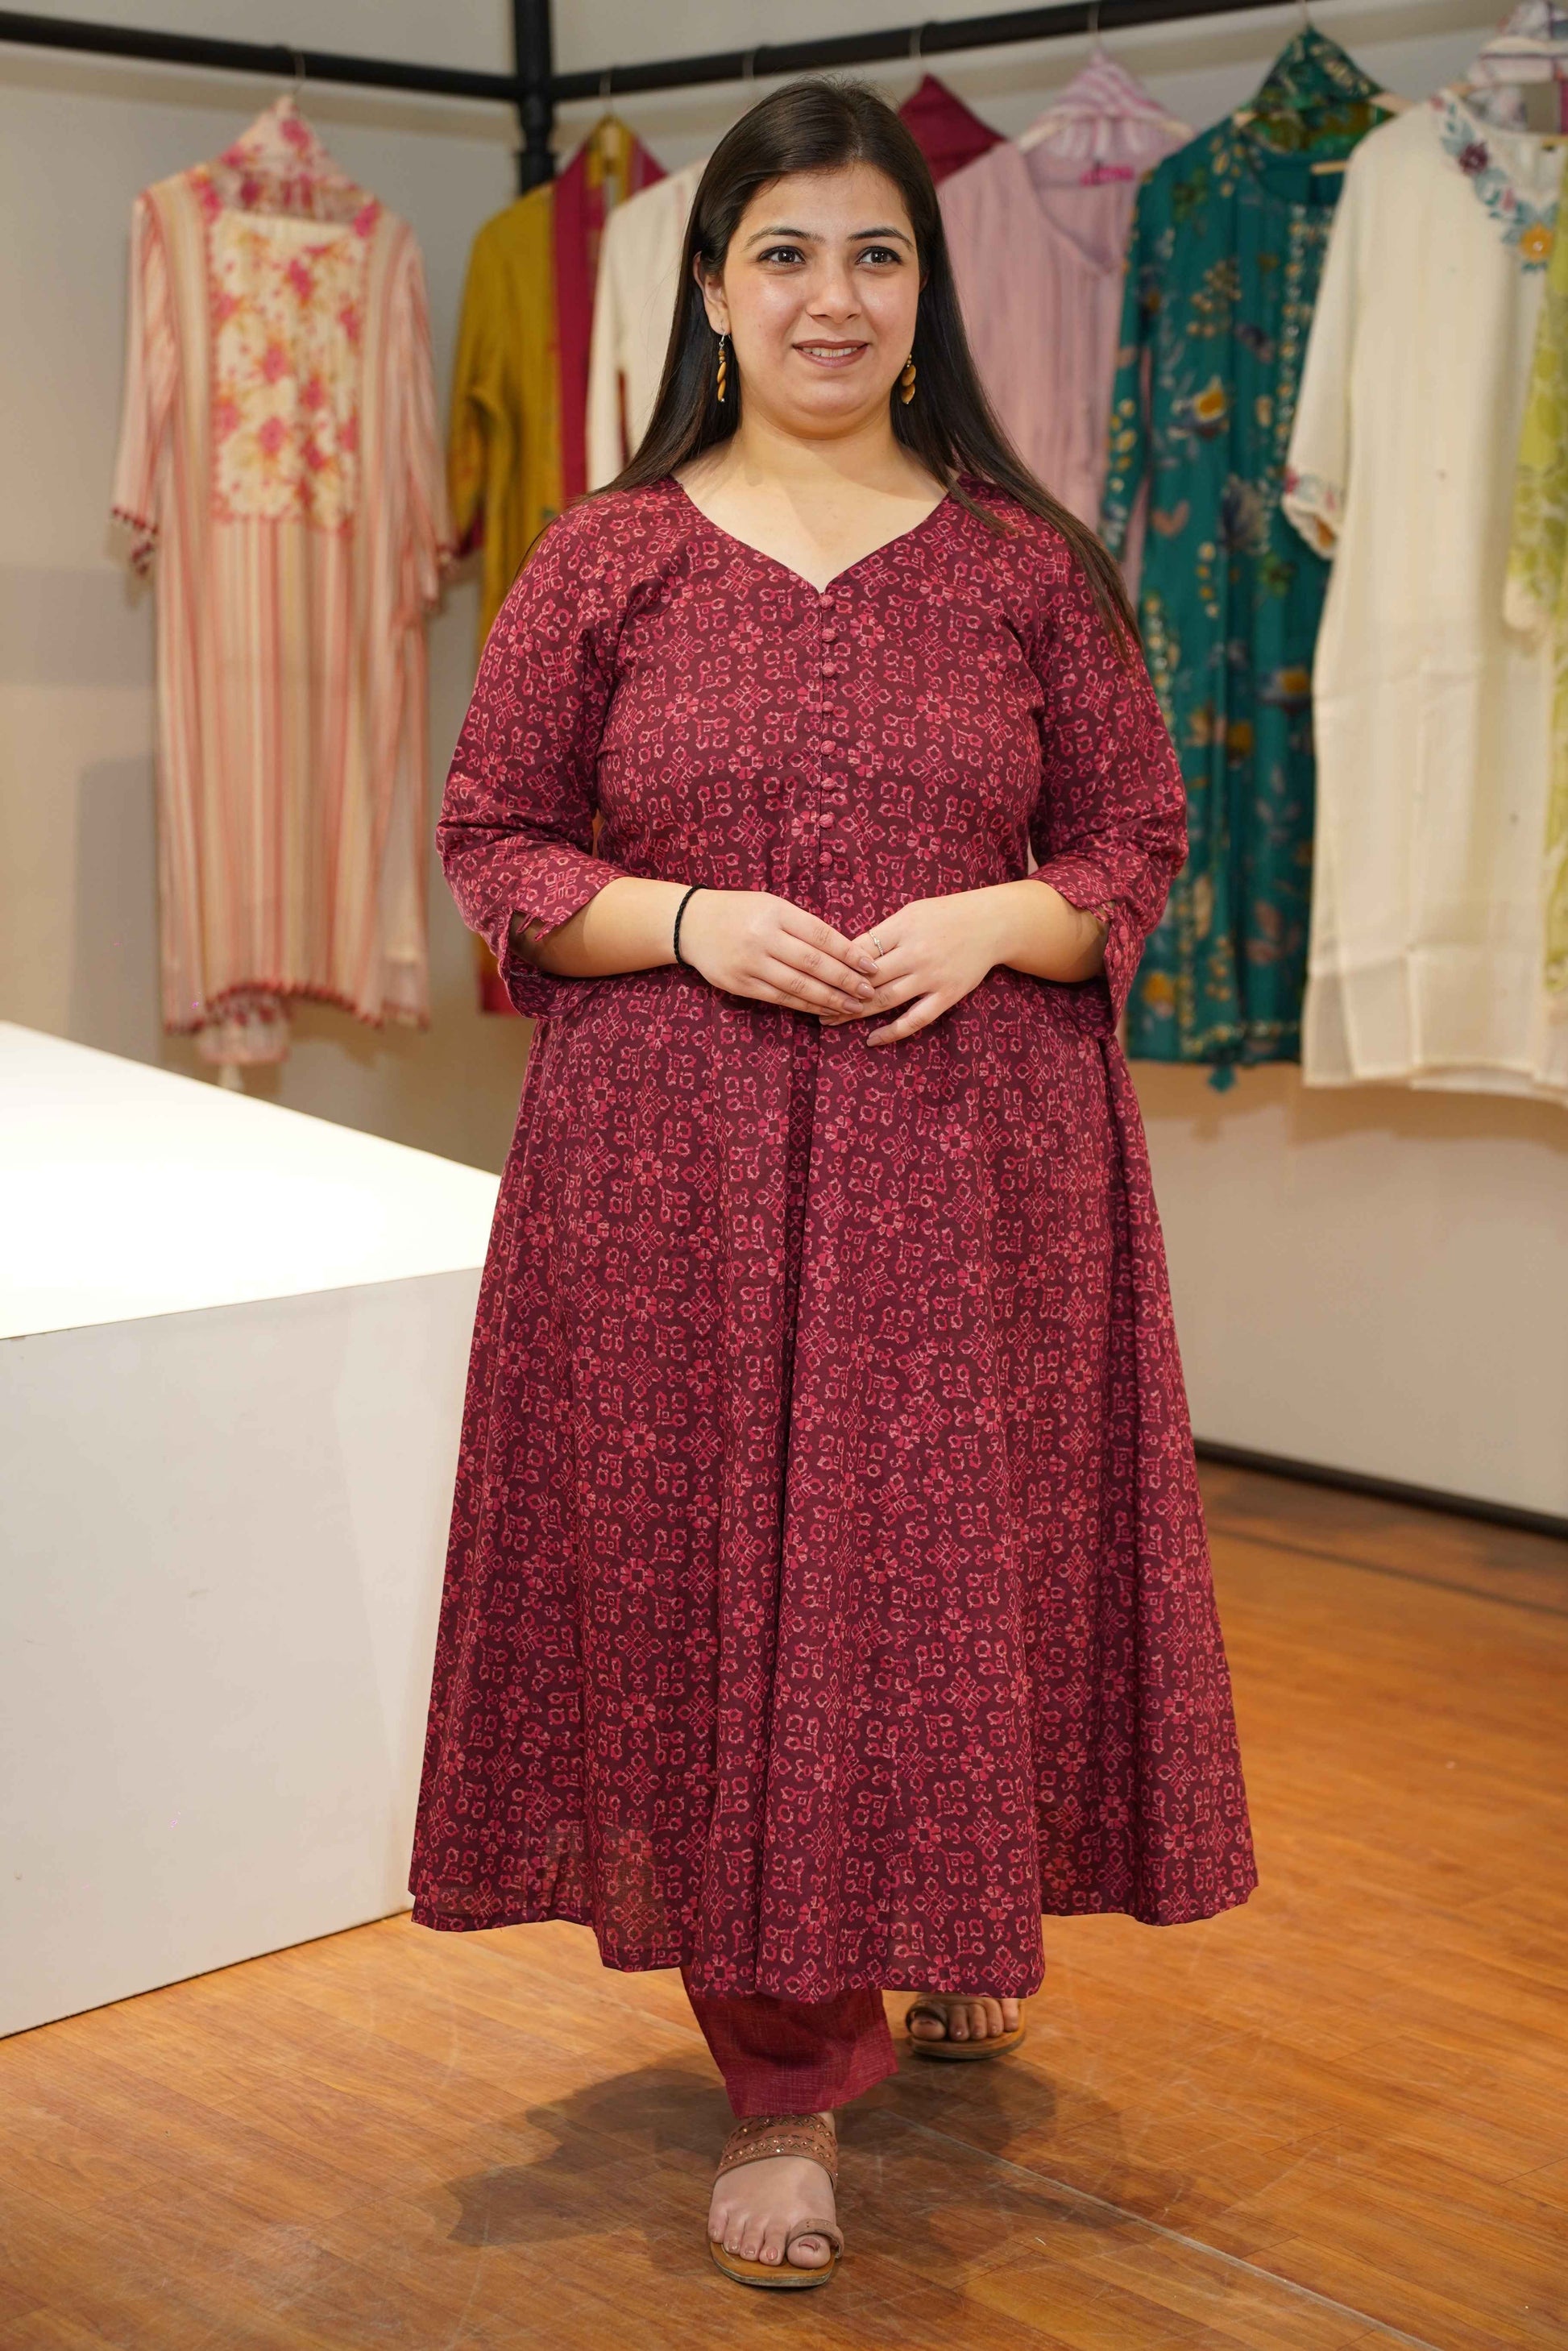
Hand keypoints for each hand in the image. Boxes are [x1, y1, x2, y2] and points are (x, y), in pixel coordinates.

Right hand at [678, 889, 880, 1017]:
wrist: (691, 923)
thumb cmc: (740, 911)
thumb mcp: (771, 905)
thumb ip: (802, 925)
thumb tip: (843, 950)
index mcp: (776, 913)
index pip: (821, 935)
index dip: (849, 953)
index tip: (870, 966)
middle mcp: (763, 938)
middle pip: (813, 964)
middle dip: (845, 980)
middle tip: (869, 992)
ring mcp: (750, 963)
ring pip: (798, 986)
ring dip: (830, 999)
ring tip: (853, 1006)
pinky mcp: (740, 984)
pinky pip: (780, 998)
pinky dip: (805, 1005)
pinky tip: (824, 1009)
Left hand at [819, 890, 1001, 1042]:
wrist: (992, 923)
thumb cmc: (945, 916)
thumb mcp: (911, 913)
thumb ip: (883, 933)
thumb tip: (848, 953)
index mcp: (902, 928)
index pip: (859, 950)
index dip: (835, 965)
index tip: (815, 976)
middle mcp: (915, 953)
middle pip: (866, 978)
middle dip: (836, 992)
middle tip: (812, 1004)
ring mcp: (931, 976)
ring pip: (885, 999)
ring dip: (855, 1013)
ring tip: (831, 1020)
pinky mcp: (947, 995)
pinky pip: (916, 1018)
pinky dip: (892, 1031)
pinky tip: (871, 1039)